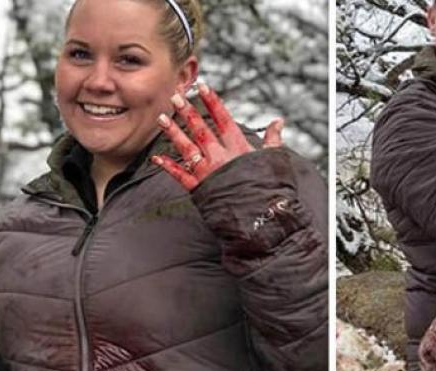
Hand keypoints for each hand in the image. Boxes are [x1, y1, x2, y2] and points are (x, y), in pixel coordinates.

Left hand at [151, 83, 284, 190]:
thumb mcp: (273, 161)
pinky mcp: (200, 189)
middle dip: (187, 112)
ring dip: (173, 133)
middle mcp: (221, 158)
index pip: (223, 119)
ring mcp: (208, 173)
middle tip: (175, 97)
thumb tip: (278, 121)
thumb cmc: (271, 190)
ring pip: (187, 148)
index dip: (212, 102)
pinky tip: (156, 157)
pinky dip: (168, 167)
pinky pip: (181, 176)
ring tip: (162, 118)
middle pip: (201, 130)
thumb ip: (272, 140)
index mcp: (239, 149)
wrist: (262, 219)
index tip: (202, 87)